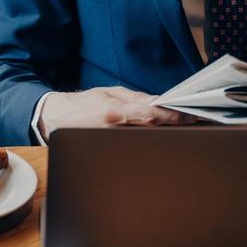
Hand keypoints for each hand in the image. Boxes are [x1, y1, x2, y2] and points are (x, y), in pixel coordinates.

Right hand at [38, 86, 197, 138]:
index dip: (172, 117)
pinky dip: (148, 145)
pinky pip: (132, 149)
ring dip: (162, 137)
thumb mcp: (108, 93)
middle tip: (193, 124)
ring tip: (180, 133)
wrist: (53, 119)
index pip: (150, 114)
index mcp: (115, 111)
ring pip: (145, 142)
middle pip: (151, 130)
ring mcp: (111, 143)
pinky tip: (159, 144)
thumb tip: (158, 101)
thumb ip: (134, 98)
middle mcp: (114, 129)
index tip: (189, 116)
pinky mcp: (108, 152)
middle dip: (172, 127)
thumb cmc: (82, 105)